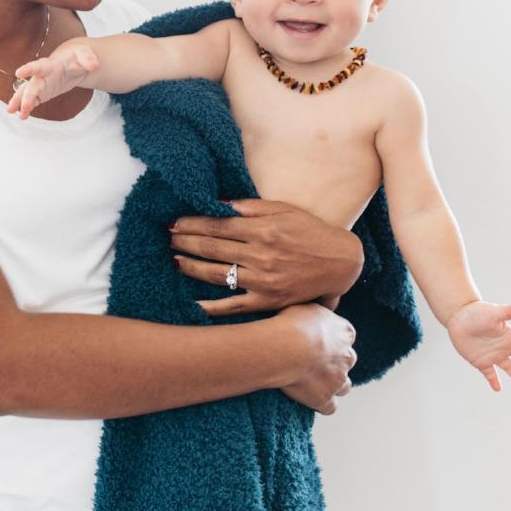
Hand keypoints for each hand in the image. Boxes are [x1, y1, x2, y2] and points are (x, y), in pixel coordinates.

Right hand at [7, 43, 99, 119]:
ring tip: (11, 112)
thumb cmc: (76, 56)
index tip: (19, 73)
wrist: (72, 61)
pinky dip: (27, 108)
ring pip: (27, 93)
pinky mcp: (43, 92)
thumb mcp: (84, 54)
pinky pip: (33, 101)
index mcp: (51, 64)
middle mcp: (42, 75)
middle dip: (25, 96)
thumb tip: (94, 65)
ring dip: (19, 102)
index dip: (29, 69)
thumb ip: (88, 59)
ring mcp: (41, 84)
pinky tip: (22, 116)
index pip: (39, 66)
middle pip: (31, 85)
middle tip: (18, 107)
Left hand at [169, 199, 363, 315]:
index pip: (217, 226)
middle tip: (167, 239)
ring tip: (175, 260)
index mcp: (264, 230)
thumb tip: (219, 204)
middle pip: (212, 248)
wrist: (342, 263)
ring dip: (191, 267)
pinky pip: (233, 306)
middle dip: (185, 242)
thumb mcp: (285, 210)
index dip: (192, 224)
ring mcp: (263, 281)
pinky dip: (210, 306)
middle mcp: (261, 256)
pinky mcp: (268, 301)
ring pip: (217, 275)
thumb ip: (251, 207)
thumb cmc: (312, 232)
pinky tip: (192, 303)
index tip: (174, 223)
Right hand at [274, 303, 357, 414]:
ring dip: (333, 385)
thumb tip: (319, 312)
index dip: (332, 339)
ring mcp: (338, 380)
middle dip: (335, 362)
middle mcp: (346, 357)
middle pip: (347, 361)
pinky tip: (311, 400)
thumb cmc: (292, 324)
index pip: (345, 336)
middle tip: (313, 360)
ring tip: (313, 382)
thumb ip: (319, 312)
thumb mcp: (308, 306)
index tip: (317, 339)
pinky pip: (330, 407)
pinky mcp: (325, 398)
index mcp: (344, 332)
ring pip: (344, 386)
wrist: (285, 348)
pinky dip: (323, 404)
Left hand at [446, 300, 510, 390]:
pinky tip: (497, 388)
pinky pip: (490, 373)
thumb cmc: (476, 313)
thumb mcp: (493, 313)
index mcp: (509, 334)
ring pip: (509, 368)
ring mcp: (493, 354)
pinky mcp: (480, 361)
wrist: (457, 317)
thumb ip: (507, 312)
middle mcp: (504, 345)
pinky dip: (494, 381)